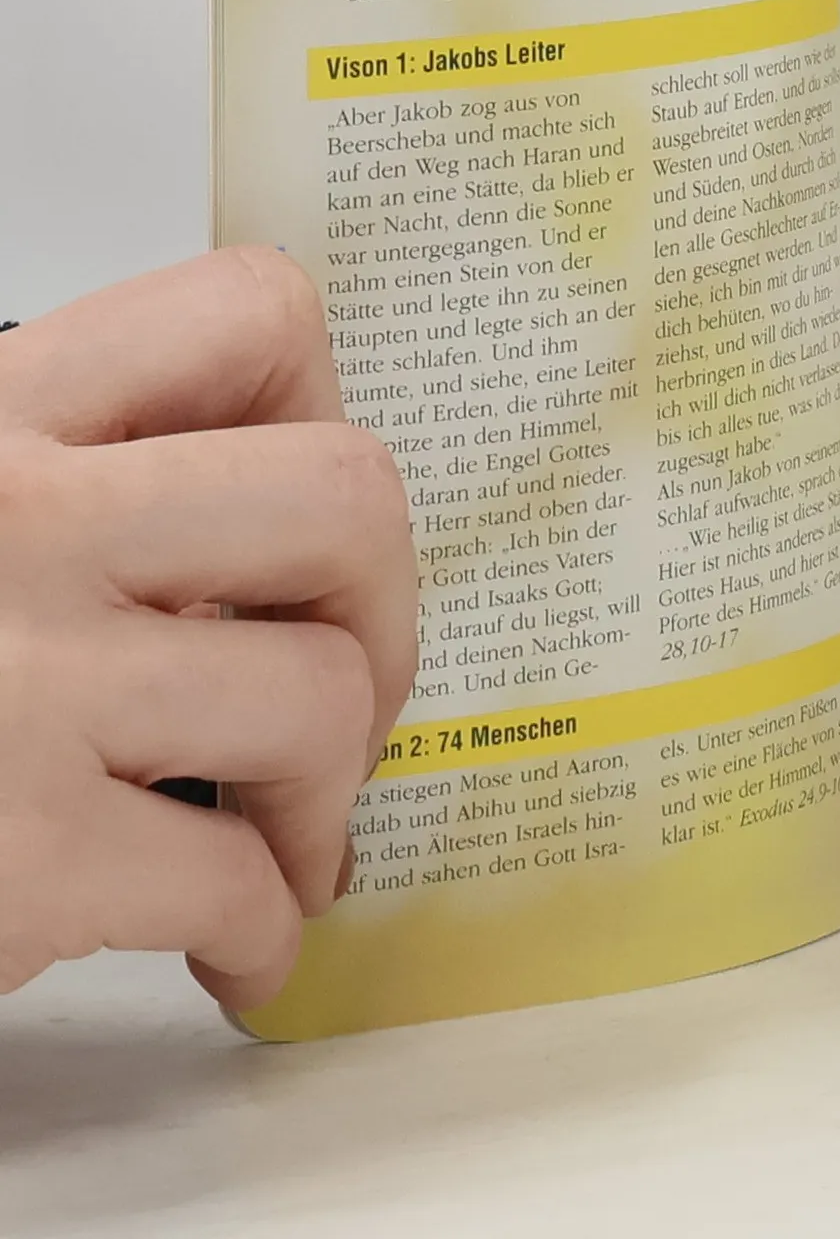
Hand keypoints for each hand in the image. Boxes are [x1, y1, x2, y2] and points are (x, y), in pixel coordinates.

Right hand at [0, 249, 417, 1007]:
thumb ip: (56, 485)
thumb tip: (244, 543)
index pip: (251, 315)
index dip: (317, 412)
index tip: (297, 514)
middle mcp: (10, 525)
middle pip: (346, 497)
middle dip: (383, 609)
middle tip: (342, 676)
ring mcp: (18, 690)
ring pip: (320, 693)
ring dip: (328, 788)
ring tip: (282, 828)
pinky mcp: (9, 857)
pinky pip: (234, 878)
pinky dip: (263, 926)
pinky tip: (231, 942)